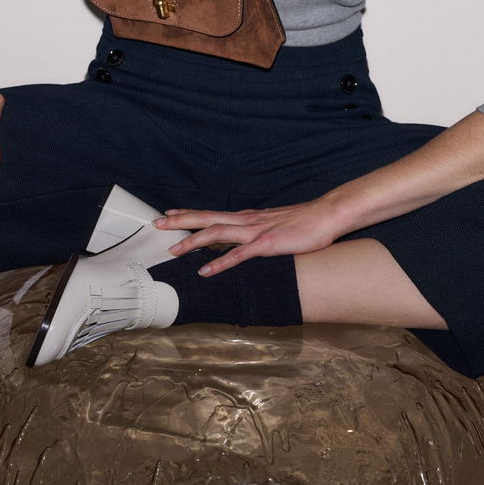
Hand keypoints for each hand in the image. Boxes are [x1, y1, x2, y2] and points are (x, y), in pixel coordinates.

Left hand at [154, 195, 345, 276]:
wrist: (327, 215)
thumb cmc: (304, 221)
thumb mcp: (275, 225)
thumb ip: (259, 232)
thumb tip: (248, 240)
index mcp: (248, 218)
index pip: (213, 214)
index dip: (190, 214)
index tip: (170, 214)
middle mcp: (247, 221)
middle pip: (207, 219)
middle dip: (181, 221)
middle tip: (157, 223)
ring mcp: (256, 232)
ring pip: (217, 234)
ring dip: (193, 241)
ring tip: (174, 249)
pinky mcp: (267, 244)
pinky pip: (238, 255)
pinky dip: (219, 262)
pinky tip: (205, 270)